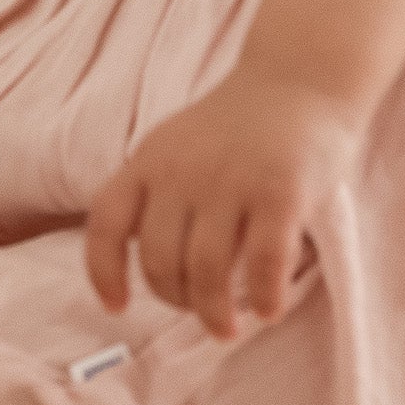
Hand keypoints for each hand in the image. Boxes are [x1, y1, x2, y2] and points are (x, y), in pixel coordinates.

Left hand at [82, 75, 361, 337]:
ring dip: (214, 314)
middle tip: (201, 313)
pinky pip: (264, 265)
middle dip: (177, 301)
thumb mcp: (177, 146)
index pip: (106, 223)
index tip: (117, 307)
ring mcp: (232, 180)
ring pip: (207, 272)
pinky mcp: (280, 192)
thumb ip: (157, 194)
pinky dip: (264, 298)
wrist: (301, 77)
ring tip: (227, 328)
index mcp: (150, 159)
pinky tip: (269, 308)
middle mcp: (183, 170)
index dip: (103, 272)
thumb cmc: (238, 126)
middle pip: (160, 261)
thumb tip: (146, 267)